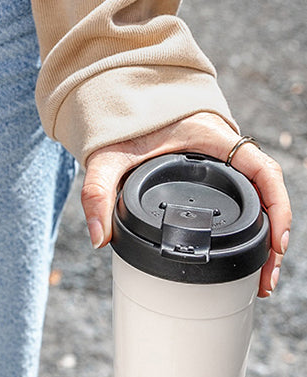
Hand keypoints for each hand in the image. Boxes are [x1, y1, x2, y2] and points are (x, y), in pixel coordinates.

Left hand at [81, 113, 291, 298]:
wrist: (122, 97)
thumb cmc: (122, 122)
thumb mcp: (109, 154)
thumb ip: (98, 190)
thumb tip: (99, 237)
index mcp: (212, 138)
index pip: (261, 169)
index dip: (277, 206)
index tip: (276, 242)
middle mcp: (226, 150)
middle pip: (268, 193)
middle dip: (275, 237)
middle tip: (266, 278)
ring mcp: (224, 162)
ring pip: (261, 199)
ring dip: (267, 237)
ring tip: (262, 279)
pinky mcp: (216, 173)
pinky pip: (246, 198)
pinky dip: (253, 227)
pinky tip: (249, 256)